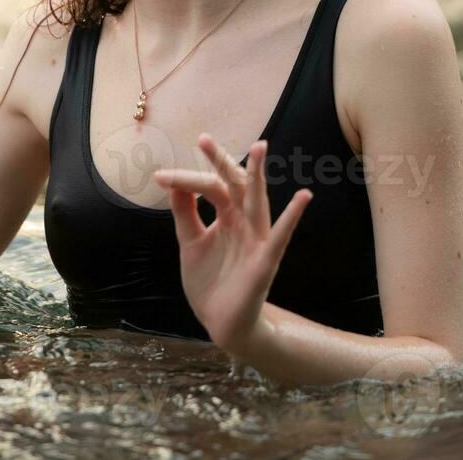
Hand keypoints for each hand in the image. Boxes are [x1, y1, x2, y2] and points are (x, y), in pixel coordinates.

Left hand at [152, 133, 312, 353]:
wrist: (220, 322)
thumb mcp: (190, 241)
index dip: (186, 180)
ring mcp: (256, 239)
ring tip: (260, 147)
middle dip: (220, 162)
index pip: (209, 187)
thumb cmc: (210, 280)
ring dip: (258, 175)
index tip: (160, 176)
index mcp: (226, 215)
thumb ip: (185, 213)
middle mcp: (243, 221)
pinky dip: (292, 217)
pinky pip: (280, 237)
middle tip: (203, 140)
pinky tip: (303, 197)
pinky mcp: (265, 262)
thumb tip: (172, 181)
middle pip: (233, 184)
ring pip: (258, 201)